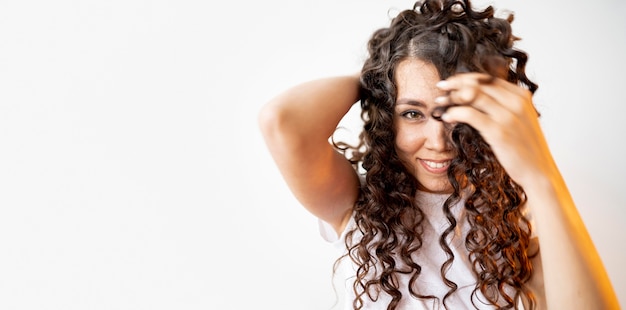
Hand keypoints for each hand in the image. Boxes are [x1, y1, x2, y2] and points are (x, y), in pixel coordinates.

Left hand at [435, 73, 555, 187]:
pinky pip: (470, 114)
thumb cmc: (525, 149)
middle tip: (440, 88)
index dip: (466, 78)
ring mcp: (508, 116)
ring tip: (440, 102)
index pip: (488, 78)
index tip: (451, 82)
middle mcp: (516, 102)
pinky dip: (454, 112)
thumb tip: (476, 96)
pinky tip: (447, 117)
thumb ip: (503, 105)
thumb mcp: (519, 120)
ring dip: (452, 97)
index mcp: (521, 96)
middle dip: (456, 84)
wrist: (538, 172)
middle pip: (479, 84)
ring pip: (471, 95)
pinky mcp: (498, 131)